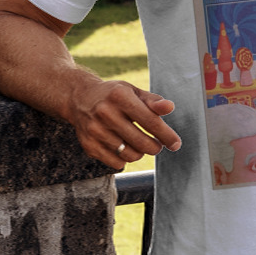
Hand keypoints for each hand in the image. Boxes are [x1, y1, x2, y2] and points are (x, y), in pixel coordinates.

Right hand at [65, 78, 181, 169]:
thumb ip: (153, 101)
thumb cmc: (114, 95)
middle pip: (141, 142)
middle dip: (155, 147)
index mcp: (120, 96)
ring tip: (140, 144)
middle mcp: (105, 113)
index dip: (166, 135)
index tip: (176, 143)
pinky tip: (125, 148)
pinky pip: (116, 163)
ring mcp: (95, 131)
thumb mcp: (133, 91)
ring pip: (130, 155)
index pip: (150, 121)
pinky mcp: (88, 145)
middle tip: (157, 145)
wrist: (79, 98)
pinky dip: (125, 159)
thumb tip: (170, 107)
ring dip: (141, 153)